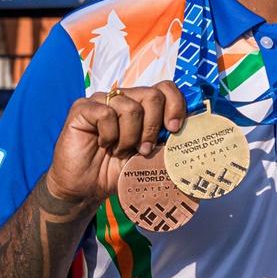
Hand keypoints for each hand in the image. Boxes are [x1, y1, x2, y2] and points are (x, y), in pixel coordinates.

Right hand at [46, 81, 186, 206]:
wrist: (87, 188)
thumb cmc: (119, 170)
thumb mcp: (151, 157)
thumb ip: (168, 141)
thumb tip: (194, 133)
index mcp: (143, 106)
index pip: (166, 88)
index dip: (175, 105)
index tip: (174, 129)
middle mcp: (124, 98)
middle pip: (152, 95)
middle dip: (153, 126)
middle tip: (144, 149)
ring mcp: (103, 100)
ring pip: (130, 107)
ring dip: (129, 137)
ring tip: (119, 150)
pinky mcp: (82, 108)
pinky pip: (105, 113)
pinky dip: (109, 135)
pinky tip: (102, 144)